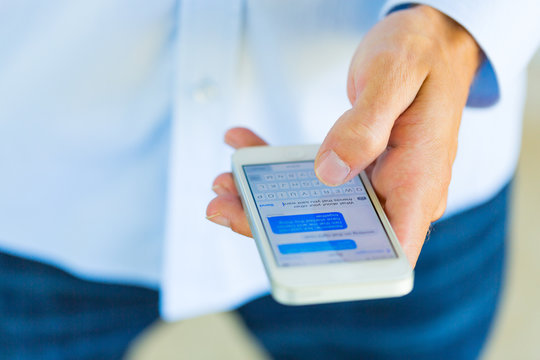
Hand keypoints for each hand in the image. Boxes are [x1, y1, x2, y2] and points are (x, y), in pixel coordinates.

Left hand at [207, 5, 481, 266]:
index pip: (390, 253)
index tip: (291, 262)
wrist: (429, 40)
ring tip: (225, 180)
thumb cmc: (422, 55)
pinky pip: (315, 174)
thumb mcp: (395, 79)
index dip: (345, 271)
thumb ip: (367, 127)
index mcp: (419, 183)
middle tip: (226, 207)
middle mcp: (399, 192)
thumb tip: (330, 171)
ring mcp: (375, 181)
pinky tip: (247, 145)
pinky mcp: (357, 165)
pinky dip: (278, 163)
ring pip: (319, 207)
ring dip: (267, 197)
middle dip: (278, 227)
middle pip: (339, 233)